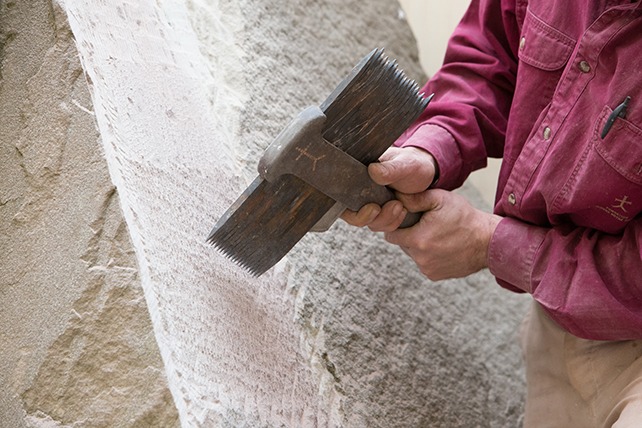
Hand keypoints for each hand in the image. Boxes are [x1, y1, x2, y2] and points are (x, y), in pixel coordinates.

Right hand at [341, 146, 436, 230]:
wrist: (427, 173)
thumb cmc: (412, 163)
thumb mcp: (404, 163)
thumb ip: (389, 169)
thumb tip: (372, 170)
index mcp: (357, 175)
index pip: (341, 196)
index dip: (349, 207)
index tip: (373, 207)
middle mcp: (360, 192)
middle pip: (352, 215)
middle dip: (370, 217)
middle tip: (390, 207)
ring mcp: (370, 204)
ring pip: (369, 223)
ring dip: (385, 219)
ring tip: (400, 206)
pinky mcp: (382, 215)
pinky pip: (381, 226)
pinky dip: (392, 223)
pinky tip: (403, 211)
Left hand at [385, 189, 501, 280]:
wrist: (489, 241)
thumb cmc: (465, 218)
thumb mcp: (440, 199)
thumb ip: (414, 198)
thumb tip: (395, 196)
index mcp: (418, 240)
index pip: (391, 234)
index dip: (397, 225)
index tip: (407, 218)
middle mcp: (420, 259)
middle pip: (402, 244)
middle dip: (410, 234)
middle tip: (426, 225)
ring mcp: (428, 269)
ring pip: (413, 254)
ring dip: (419, 245)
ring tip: (437, 234)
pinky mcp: (435, 275)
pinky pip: (424, 263)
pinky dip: (429, 255)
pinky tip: (442, 246)